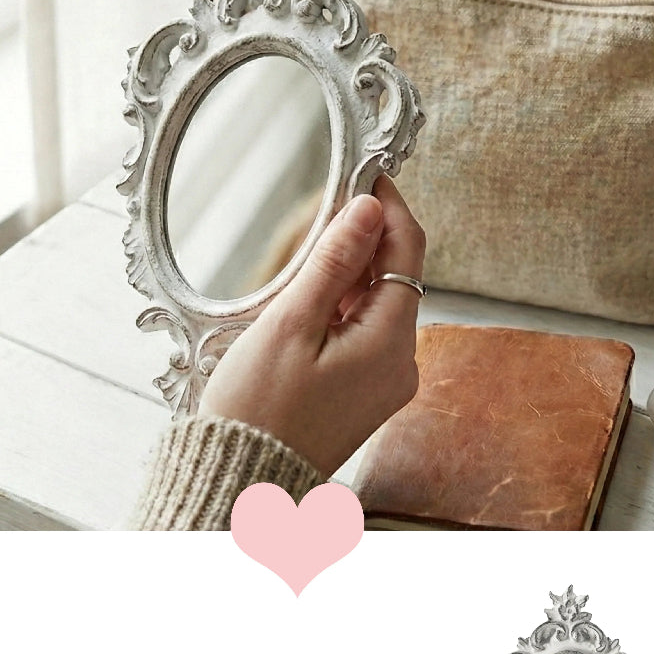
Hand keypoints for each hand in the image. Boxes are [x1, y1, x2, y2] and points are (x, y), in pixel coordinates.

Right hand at [199, 175, 425, 475]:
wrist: (244, 480)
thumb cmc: (257, 409)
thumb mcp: (291, 324)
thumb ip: (333, 262)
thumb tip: (368, 208)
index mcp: (391, 344)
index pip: (408, 251)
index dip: (389, 206)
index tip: (364, 173)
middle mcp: (401, 364)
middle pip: (396, 279)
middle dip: (364, 241)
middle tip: (321, 213)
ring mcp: (386, 384)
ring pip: (379, 307)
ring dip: (349, 278)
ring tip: (302, 266)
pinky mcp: (367, 395)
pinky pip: (366, 336)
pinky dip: (343, 312)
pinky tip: (308, 309)